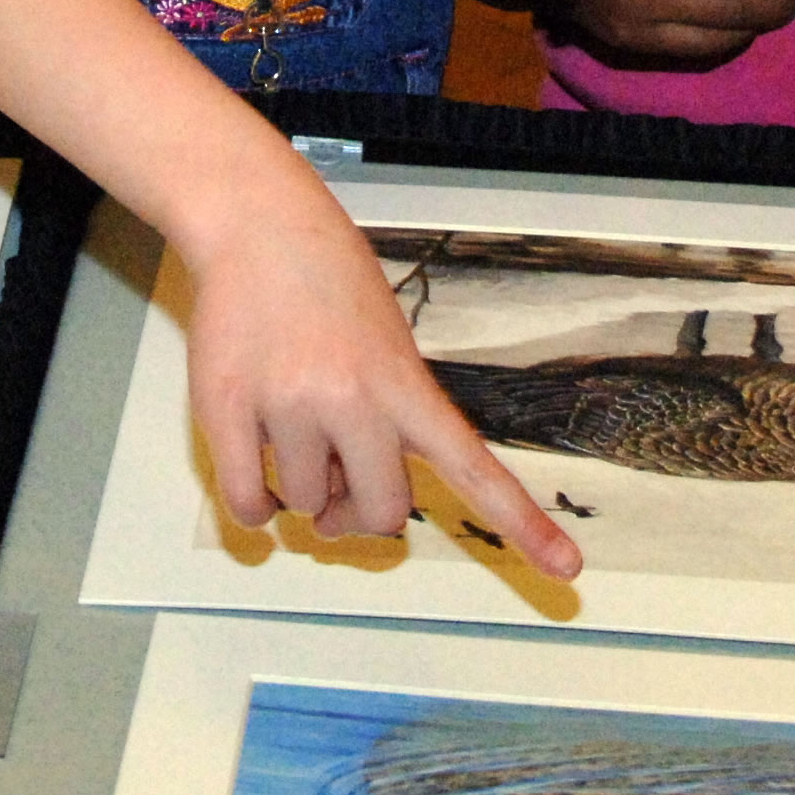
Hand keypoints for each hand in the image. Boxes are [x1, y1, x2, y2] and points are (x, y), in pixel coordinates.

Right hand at [185, 179, 581, 577]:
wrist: (261, 225)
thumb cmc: (330, 284)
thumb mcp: (388, 345)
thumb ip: (385, 425)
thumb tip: (343, 512)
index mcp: (406, 384)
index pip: (474, 466)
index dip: (522, 523)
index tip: (568, 569)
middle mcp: (354, 399)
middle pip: (381, 514)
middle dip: (359, 511)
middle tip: (340, 483)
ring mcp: (290, 404)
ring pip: (305, 506)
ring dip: (300, 488)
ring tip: (293, 424)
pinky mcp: (226, 408)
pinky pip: (247, 504)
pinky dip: (255, 506)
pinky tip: (258, 468)